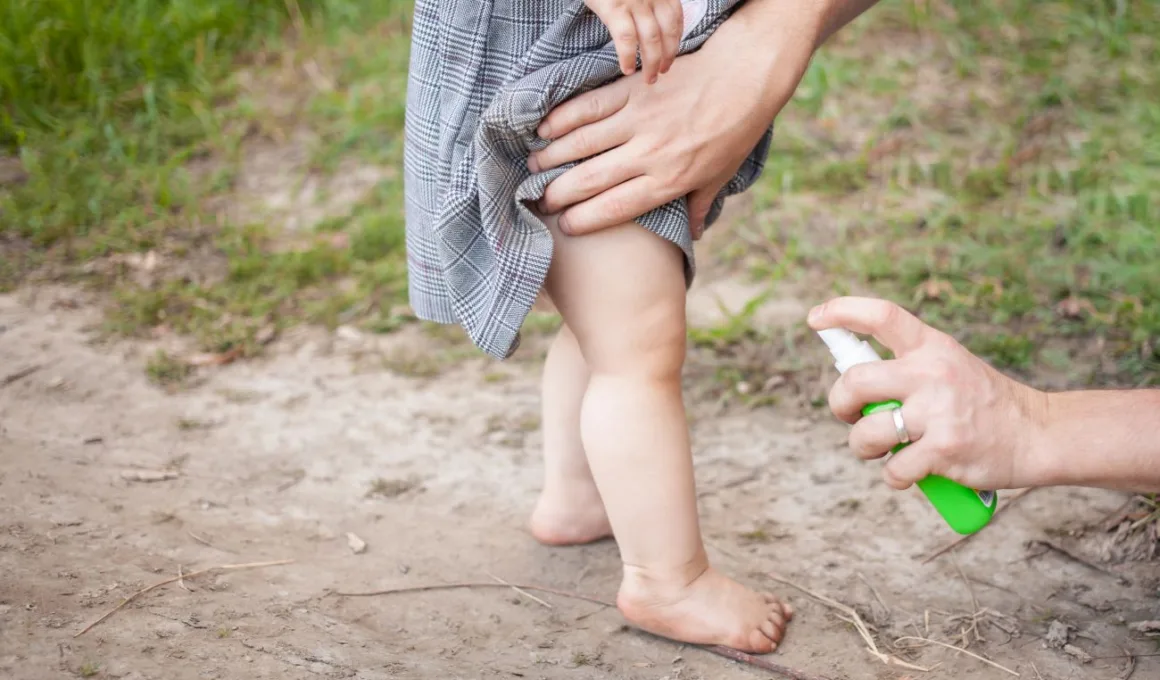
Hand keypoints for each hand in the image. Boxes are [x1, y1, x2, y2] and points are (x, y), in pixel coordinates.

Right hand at [529, 12, 812, 236]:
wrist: (745, 74)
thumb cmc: (736, 129)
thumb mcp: (721, 175)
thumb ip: (700, 205)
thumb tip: (692, 237)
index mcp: (669, 180)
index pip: (617, 207)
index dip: (585, 219)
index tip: (565, 227)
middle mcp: (648, 153)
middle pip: (592, 179)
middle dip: (559, 193)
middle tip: (540, 201)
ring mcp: (638, 119)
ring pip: (583, 142)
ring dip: (553, 156)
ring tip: (533, 167)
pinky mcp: (634, 89)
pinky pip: (590, 105)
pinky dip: (564, 117)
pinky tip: (545, 128)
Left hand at [808, 297, 1050, 491]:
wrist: (1037, 434)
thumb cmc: (983, 403)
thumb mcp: (950, 366)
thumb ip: (907, 368)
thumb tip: (851, 381)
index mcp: (932, 346)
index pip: (882, 316)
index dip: (842, 311)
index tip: (816, 319)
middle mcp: (932, 372)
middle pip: (853, 382)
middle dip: (840, 404)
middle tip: (851, 415)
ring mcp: (937, 411)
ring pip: (866, 433)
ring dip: (864, 447)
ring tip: (883, 450)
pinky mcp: (944, 449)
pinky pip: (893, 469)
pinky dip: (895, 477)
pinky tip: (912, 472)